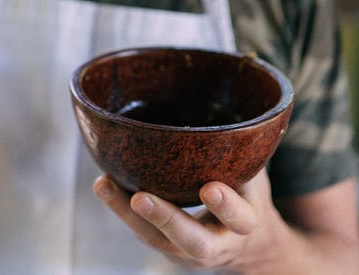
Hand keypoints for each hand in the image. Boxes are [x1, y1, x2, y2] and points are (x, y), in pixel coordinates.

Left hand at [93, 170, 282, 271]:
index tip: (210, 189)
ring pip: (157, 239)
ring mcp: (187, 251)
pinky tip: (105, 185)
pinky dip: (122, 208)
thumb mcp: (254, 176)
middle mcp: (216, 244)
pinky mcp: (166, 245)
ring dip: (127, 213)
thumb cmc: (247, 197)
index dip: (226, 206)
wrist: (245, 244)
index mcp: (245, 225)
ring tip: (104, 185)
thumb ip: (244, 154)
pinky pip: (142, 231)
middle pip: (193, 242)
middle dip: (165, 220)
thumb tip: (238, 108)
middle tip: (140, 199)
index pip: (239, 219)